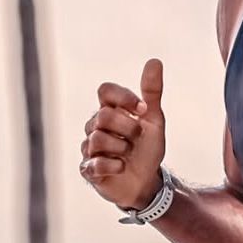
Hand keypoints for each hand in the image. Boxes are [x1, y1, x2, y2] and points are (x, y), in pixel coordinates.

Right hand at [80, 58, 167, 210]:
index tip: (142, 110)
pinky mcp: (88, 170)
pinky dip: (114, 166)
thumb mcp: (153, 120)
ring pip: (97, 139)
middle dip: (128, 128)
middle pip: (103, 116)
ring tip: (129, 154)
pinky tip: (121, 167)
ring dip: (122, 148)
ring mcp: (89, 148)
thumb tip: (154, 61)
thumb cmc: (146, 148)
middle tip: (137, 138)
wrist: (146, 182)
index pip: (105, 90)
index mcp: (110, 111)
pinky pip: (95, 164)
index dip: (124, 98)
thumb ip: (152, 92)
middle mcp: (95, 127)